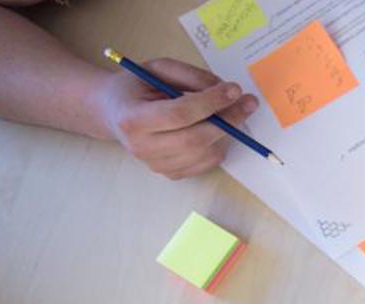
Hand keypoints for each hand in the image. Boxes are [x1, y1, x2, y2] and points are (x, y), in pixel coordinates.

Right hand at [89, 58, 258, 179]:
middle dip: (228, 120)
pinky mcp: (170, 174)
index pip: (178, 114)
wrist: (115, 112)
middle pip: (195, 139)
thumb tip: (227, 91)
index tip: (234, 89)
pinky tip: (217, 128)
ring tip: (234, 112)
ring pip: (205, 153)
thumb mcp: (159, 69)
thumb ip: (191, 76)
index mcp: (133, 118)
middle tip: (249, 102)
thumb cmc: (138, 87)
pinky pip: (207, 163)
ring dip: (228, 132)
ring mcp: (156, 164)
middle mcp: (142, 147)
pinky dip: (220, 145)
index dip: (210, 102)